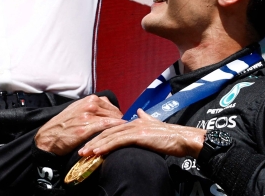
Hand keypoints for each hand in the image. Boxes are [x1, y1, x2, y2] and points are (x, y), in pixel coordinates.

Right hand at [34, 95, 125, 155]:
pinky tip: (120, 133)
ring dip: (119, 126)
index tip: (120, 122)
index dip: (117, 114)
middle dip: (120, 121)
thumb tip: (107, 111)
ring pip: (111, 119)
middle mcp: (89, 105)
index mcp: (88, 99)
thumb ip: (91, 108)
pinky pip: (105, 127)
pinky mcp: (86, 128)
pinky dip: (114, 128)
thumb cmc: (63, 125)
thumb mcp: (77, 110)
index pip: (110, 105)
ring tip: (125, 133)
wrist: (49, 137)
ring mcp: (87, 116)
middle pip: (114, 112)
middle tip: (124, 130)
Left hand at [79, 109, 204, 158]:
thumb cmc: (172, 136)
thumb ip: (145, 118)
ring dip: (95, 145)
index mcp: (135, 121)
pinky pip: (118, 141)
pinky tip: (97, 152)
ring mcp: (135, 128)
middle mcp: (133, 122)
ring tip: (84, 153)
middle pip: (107, 131)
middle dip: (92, 140)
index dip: (99, 136)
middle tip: (80, 150)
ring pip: (110, 136)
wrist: (184, 138)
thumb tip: (139, 111)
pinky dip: (106, 146)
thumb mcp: (155, 124)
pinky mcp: (139, 135)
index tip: (89, 143)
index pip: (112, 129)